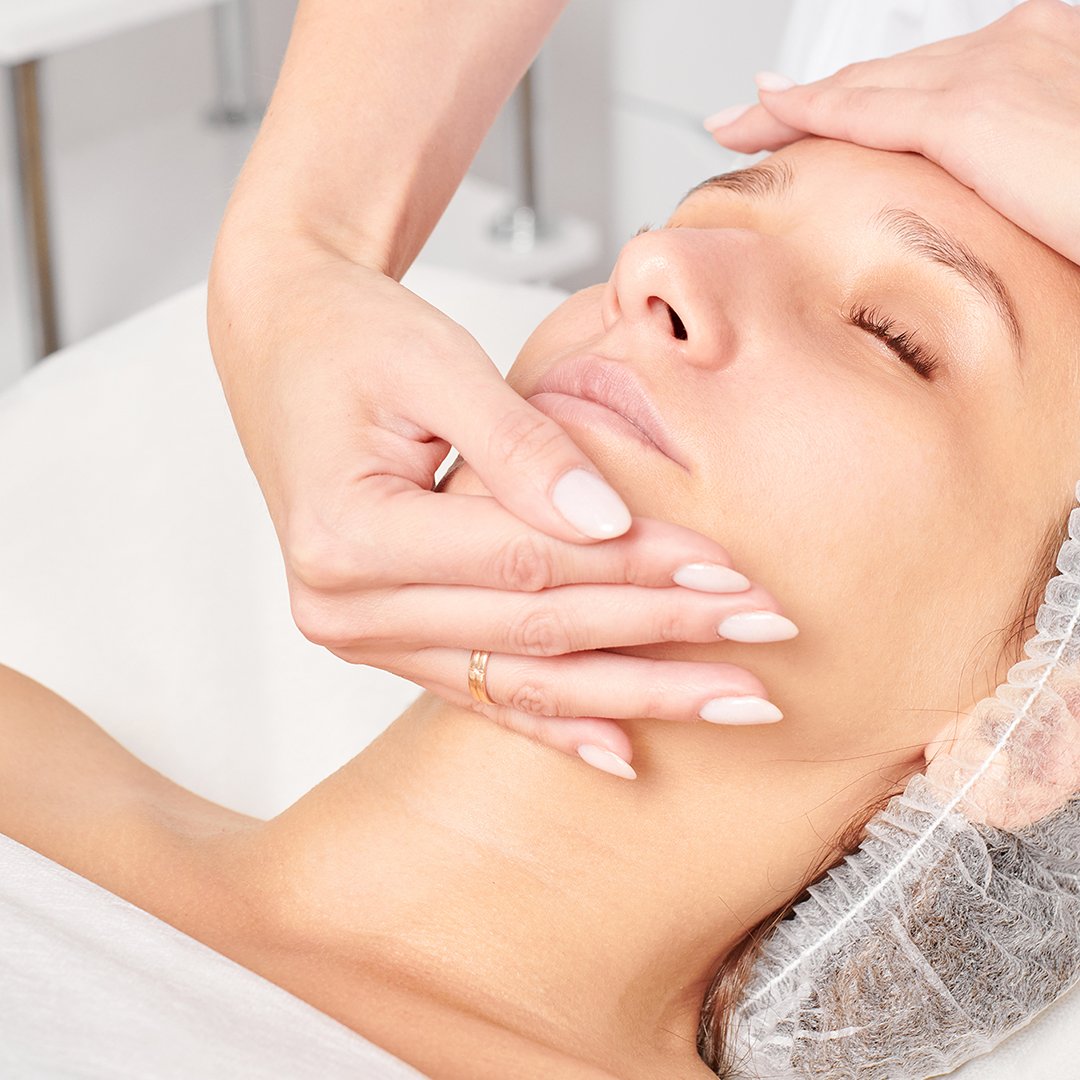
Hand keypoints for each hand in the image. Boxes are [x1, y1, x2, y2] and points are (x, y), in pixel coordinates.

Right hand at [208, 238, 787, 773]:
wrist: (287, 343)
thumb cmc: (352, 337)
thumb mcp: (435, 363)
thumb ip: (521, 443)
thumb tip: (612, 519)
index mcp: (347, 532)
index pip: (524, 560)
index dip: (634, 565)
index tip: (727, 567)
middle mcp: (344, 604)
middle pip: (534, 633)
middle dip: (659, 634)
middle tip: (762, 634)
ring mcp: (362, 633)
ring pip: (522, 679)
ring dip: (633, 691)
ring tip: (733, 699)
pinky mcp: (388, 637)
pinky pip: (483, 691)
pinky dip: (558, 721)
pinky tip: (625, 748)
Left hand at [705, 0, 1079, 265]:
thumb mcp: (1063, 182)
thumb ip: (1021, 179)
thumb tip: (1006, 206)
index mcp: (1042, 61)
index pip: (929, 81)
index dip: (867, 96)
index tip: (812, 109)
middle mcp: (1014, 49)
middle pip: (889, 76)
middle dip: (818, 98)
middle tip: (753, 113)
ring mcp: (990, 74)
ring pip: (864, 88)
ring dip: (793, 106)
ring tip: (736, 122)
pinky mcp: (970, 111)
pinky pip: (861, 110)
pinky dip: (803, 113)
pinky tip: (758, 119)